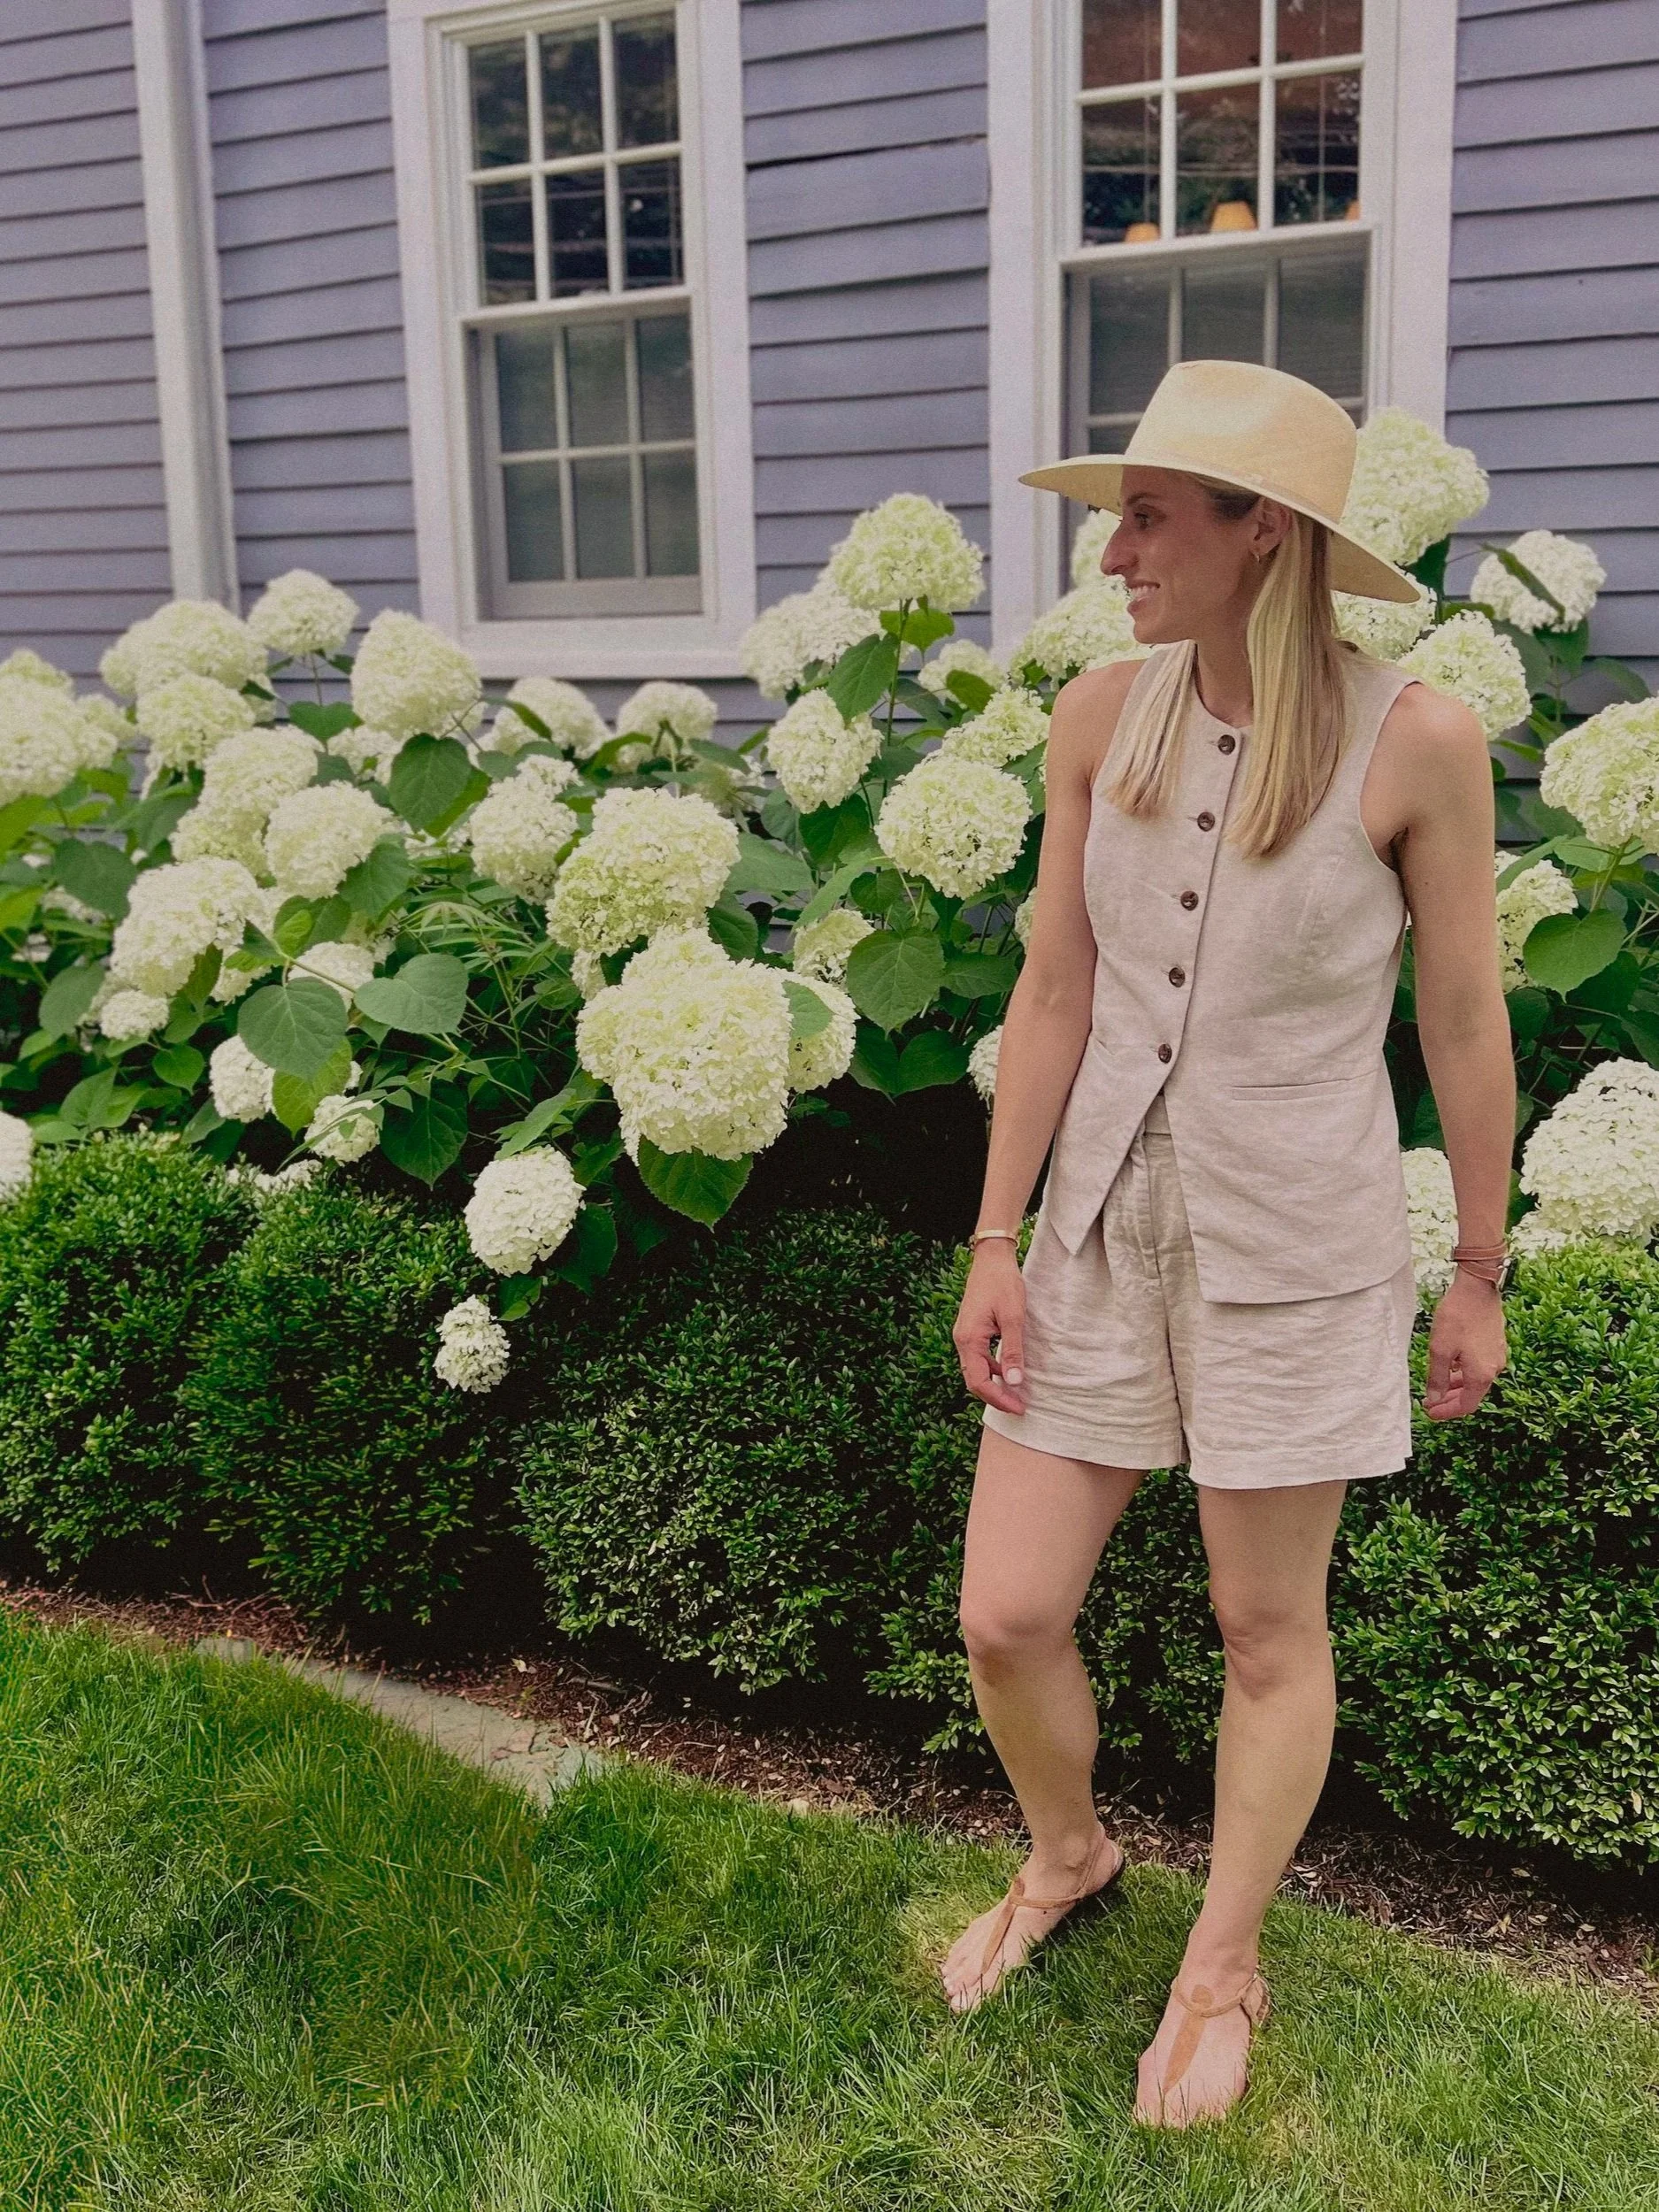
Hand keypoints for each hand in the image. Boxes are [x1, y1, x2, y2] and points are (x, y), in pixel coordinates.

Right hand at [953, 1243, 1026, 1414]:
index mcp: (969, 1339)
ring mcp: (965, 1335)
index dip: (998, 1398)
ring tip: (1016, 1395)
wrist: (991, 1259)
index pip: (979, 1381)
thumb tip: (1015, 1382)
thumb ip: (1012, 1350)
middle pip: (974, 1380)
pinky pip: (979, 1358)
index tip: (1018, 1407)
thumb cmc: (1002, 1284)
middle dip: (995, 1397)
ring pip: (975, 1370)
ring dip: (994, 1385)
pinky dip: (993, 1371)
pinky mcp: (972, 1331)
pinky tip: (1010, 1372)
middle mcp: (962, 1340)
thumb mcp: (1013, 1317)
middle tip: (1019, 1407)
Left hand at [1423, 1269, 1507, 1419]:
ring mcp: (1497, 1355)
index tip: (1430, 1412)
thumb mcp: (1440, 1350)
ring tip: (1437, 1386)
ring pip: (1476, 1379)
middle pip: (1472, 1394)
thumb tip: (1435, 1399)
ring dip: (1457, 1386)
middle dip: (1450, 1400)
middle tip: (1431, 1402)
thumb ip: (1438, 1378)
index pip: (1466, 1405)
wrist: (1477, 1288)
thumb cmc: (1457, 1317)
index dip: (1447, 1412)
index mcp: (1481, 1374)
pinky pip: (1479, 1366)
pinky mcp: (1495, 1343)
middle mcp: (1494, 1368)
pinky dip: (1464, 1372)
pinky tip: (1451, 1367)